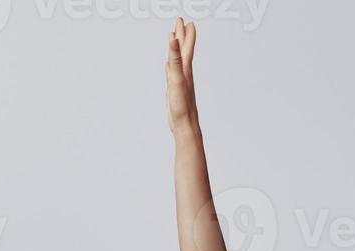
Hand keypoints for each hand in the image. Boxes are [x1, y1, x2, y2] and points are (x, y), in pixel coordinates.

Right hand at [164, 18, 198, 135]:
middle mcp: (184, 73)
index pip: (186, 47)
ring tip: (174, 39)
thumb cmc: (182, 105)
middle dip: (182, 36)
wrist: (185, 125)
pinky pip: (172, 73)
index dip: (185, 34)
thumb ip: (175, 59)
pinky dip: (170, 66)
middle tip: (181, 22)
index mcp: (185, 70)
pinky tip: (168, 66)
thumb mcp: (177, 79)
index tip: (186, 21)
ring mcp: (179, 81)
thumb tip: (174, 40)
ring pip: (177, 60)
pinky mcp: (174, 89)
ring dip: (176, 48)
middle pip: (183, 50)